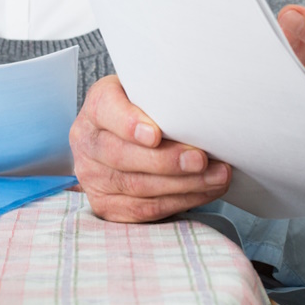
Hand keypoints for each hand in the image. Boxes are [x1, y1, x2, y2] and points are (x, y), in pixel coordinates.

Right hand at [71, 76, 231, 221]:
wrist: (124, 139)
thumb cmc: (145, 112)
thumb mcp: (149, 94)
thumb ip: (163, 98)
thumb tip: (200, 107)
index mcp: (96, 107)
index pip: (105, 110)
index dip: (129, 123)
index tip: (156, 134)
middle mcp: (87, 143)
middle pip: (121, 155)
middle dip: (166, 161)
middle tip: (200, 159)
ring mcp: (93, 178)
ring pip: (138, 187)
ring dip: (184, 184)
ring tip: (217, 176)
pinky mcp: (107, 206)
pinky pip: (146, 210)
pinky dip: (181, 201)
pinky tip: (205, 190)